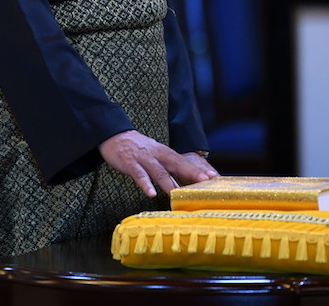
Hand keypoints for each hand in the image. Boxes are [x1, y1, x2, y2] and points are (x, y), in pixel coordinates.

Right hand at [99, 130, 218, 197]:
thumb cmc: (138, 150)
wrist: (115, 135)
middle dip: (191, 173)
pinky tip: (151, 193)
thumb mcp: (155, 157)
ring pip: (159, 171)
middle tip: (205, 182)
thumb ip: (167, 172)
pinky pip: (139, 175)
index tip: (213, 178)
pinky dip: (145, 184)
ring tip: (177, 194)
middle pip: (177, 164)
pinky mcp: (130, 163)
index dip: (198, 170)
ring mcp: (144, 158)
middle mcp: (157, 154)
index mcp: (165, 153)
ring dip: (168, 183)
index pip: (185, 162)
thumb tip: (181, 187)